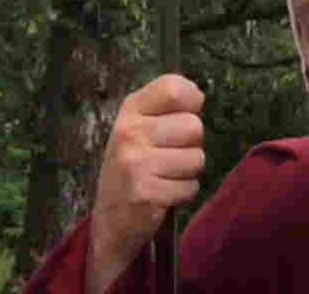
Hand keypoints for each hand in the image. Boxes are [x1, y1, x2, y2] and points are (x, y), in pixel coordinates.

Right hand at [86, 74, 204, 293]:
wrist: (110, 219)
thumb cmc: (134, 166)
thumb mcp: (140, 127)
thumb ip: (166, 109)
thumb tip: (198, 96)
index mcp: (130, 109)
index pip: (174, 88)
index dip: (191, 101)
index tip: (183, 115)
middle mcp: (129, 132)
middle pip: (194, 127)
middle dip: (191, 145)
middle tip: (168, 156)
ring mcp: (135, 163)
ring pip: (197, 158)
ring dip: (188, 172)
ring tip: (165, 175)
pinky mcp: (145, 192)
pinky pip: (190, 187)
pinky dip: (183, 193)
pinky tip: (163, 193)